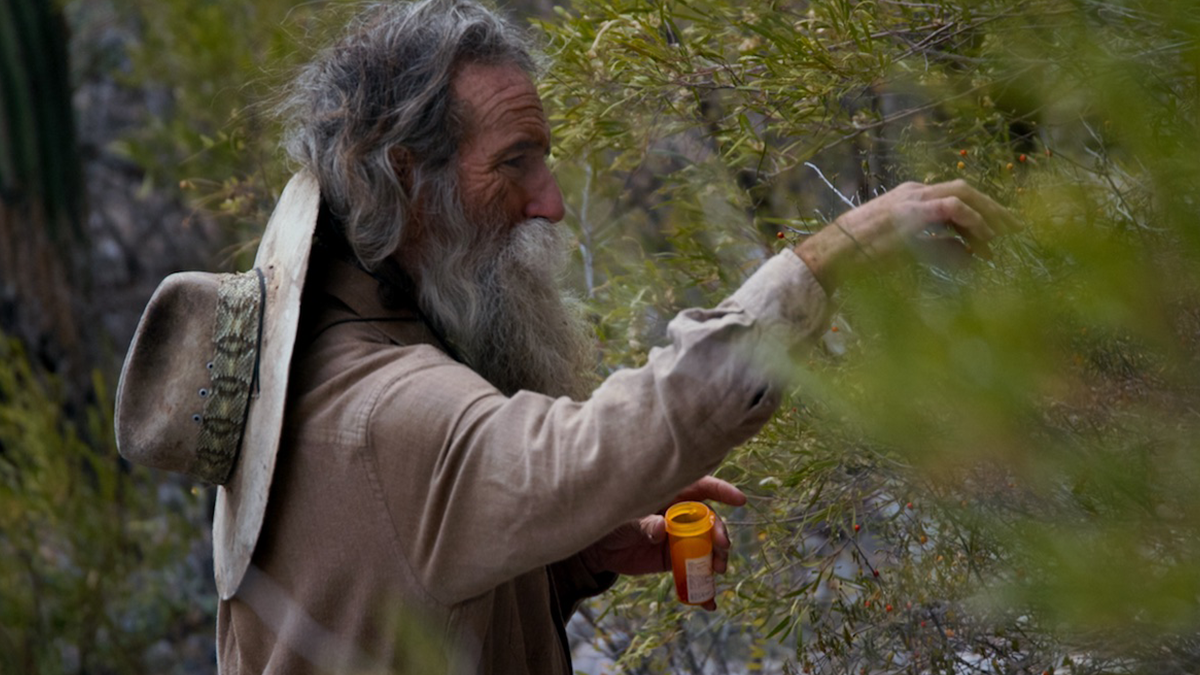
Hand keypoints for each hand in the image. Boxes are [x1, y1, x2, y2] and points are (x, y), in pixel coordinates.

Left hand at [579, 476, 746, 610]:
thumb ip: (644, 523)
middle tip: (721, 547)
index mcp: (670, 496)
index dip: (722, 491)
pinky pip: (694, 572)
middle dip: (719, 532)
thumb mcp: (625, 520)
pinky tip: (708, 601)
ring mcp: (680, 539)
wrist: (598, 549)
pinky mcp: (675, 561)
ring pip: (707, 547)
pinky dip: (703, 588)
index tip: (739, 501)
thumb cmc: (611, 522)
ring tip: (718, 569)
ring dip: (717, 559)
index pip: (701, 488)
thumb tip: (661, 529)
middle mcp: (680, 516)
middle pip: (709, 521)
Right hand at [795, 179, 1019, 291]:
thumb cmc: (863, 259)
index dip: (985, 212)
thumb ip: (940, 249)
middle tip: (1018, 229)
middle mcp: (916, 192)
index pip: (957, 197)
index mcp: (912, 198)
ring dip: (990, 214)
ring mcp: (914, 199)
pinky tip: (986, 240)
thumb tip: (972, 259)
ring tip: (1008, 235)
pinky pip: (954, 208)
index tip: (1004, 231)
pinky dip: (974, 222)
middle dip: (995, 208)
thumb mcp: (909, 252)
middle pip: (966, 190)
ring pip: (964, 193)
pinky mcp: (914, 211)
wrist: (833, 256)